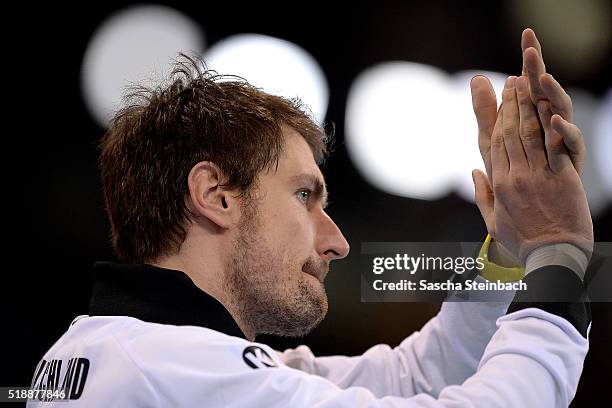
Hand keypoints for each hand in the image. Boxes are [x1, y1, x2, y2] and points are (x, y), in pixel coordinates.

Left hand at [470, 28, 584, 182]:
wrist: (540, 218)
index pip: (527, 85)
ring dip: (550, 93)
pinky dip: (564, 132)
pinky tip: (554, 119)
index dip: (527, 62)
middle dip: (537, 67)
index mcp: (532, 119)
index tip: (525, 36)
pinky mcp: (571, 163)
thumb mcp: (495, 144)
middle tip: (532, 42)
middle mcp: (549, 126)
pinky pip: (570, 144)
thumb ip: (486, 112)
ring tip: (540, 76)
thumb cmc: (517, 180)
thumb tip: (476, 78)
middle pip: (542, 92)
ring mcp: (560, 142)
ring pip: (558, 112)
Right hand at [472, 76, 592, 261]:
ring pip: (527, 134)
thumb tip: (474, 173)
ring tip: (525, 83)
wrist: (551, 257)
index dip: (494, 117)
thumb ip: (483, 195)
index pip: (493, 143)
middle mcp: (514, 176)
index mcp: (499, 184)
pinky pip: (553, 147)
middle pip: (508, 133)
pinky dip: (549, 125)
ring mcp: (537, 177)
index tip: (495, 98)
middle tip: (510, 81)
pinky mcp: (561, 180)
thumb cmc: (522, 242)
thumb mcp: (493, 222)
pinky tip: (547, 106)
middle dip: (509, 104)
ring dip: (525, 107)